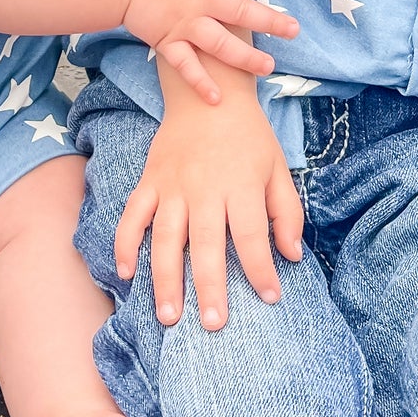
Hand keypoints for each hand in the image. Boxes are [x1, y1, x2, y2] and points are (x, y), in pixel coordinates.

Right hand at [115, 91, 303, 329]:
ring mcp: (172, 185)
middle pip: (206, 245)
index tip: (270, 298)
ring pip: (165, 238)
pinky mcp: (150, 180)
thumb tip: (292, 255)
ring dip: (165, 279)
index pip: (252, 236)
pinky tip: (126, 273)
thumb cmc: (247, 134)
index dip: (262, 269)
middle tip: (214, 326)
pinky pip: (132, 215)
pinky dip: (125, 243)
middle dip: (210, 288)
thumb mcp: (277, 166)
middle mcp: (204, 188)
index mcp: (239, 184)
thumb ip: (287, 212)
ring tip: (169, 316)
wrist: (206, 91)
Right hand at [121, 0, 295, 102]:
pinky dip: (200, 83)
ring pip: (220, 44)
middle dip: (269, 22)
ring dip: (245, 58)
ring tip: (269, 66)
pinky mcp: (166, 40)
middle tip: (294, 30)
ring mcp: (183, 21)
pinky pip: (186, 66)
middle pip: (240, 11)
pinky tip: (217, 99)